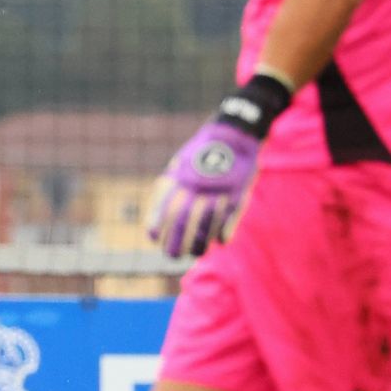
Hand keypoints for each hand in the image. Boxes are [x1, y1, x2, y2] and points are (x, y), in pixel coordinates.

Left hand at [147, 121, 259, 257]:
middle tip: (171, 255)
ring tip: (194, 254)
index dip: (157, 222)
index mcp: (180, 177)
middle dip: (176, 240)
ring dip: (199, 242)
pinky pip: (229, 218)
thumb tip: (154, 224)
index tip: (152, 237)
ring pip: (206, 222)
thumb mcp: (179, 166)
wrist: (233, 135)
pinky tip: (218, 242)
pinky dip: (223, 232)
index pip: (164, 203)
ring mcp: (218, 190)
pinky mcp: (237, 193)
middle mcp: (197, 184)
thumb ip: (169, 190)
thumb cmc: (200, 155)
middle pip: (184, 218)